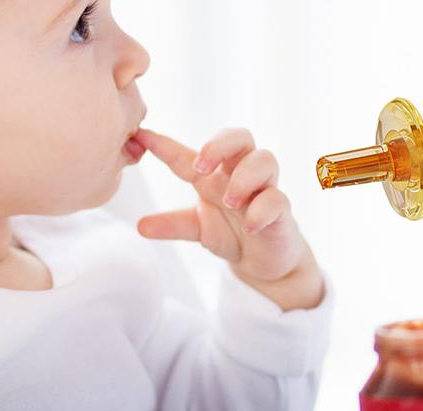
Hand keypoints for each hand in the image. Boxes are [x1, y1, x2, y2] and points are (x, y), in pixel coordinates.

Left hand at [134, 128, 323, 310]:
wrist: (262, 261)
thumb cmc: (231, 233)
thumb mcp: (196, 228)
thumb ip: (172, 224)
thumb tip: (140, 226)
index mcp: (215, 174)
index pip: (189, 153)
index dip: (164, 144)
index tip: (141, 137)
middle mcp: (240, 174)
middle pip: (240, 137)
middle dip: (219, 145)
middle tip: (201, 167)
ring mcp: (264, 189)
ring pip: (264, 159)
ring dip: (244, 177)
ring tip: (230, 201)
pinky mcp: (282, 210)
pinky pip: (278, 199)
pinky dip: (262, 210)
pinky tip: (249, 225)